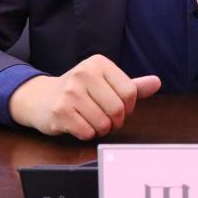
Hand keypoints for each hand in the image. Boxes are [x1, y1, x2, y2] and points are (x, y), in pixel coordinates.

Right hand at [8, 55, 160, 139]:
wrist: (40, 98)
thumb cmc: (79, 91)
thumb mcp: (105, 83)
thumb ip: (132, 85)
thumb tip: (157, 82)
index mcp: (99, 63)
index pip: (130, 92)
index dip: (128, 107)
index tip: (118, 107)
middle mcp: (84, 73)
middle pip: (118, 109)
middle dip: (115, 120)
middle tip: (105, 118)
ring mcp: (70, 91)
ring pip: (103, 123)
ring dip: (100, 128)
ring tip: (89, 119)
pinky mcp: (60, 110)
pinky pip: (87, 132)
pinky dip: (87, 134)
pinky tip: (78, 124)